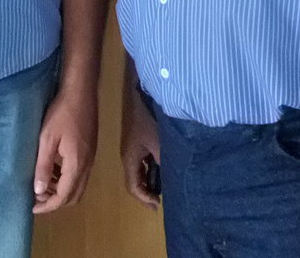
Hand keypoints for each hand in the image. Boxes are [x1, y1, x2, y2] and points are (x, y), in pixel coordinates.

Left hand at [32, 84, 97, 213]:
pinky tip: (54, 169)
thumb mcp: (47, 139)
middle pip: (74, 195)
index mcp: (76, 164)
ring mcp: (91, 157)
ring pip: (78, 185)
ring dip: (62, 190)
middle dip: (56, 201)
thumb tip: (39, 191)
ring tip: (43, 184)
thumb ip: (44, 166)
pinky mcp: (90, 150)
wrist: (81, 92)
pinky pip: (80, 174)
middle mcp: (87, 165)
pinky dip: (67, 180)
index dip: (48, 206)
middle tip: (37, 197)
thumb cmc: (62, 113)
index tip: (32, 207)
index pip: (64, 196)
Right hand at [120, 84, 159, 209]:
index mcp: (130, 158)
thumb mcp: (159, 142)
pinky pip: (143, 160)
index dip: (144, 198)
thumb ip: (163, 161)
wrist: (141, 94)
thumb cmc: (148, 119)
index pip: (133, 186)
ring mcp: (133, 147)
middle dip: (147, 192)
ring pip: (139, 170)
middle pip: (134, 180)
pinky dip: (151, 168)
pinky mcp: (138, 140)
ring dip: (149, 180)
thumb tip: (170, 178)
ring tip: (164, 186)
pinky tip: (163, 167)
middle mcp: (128, 155)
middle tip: (161, 199)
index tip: (158, 204)